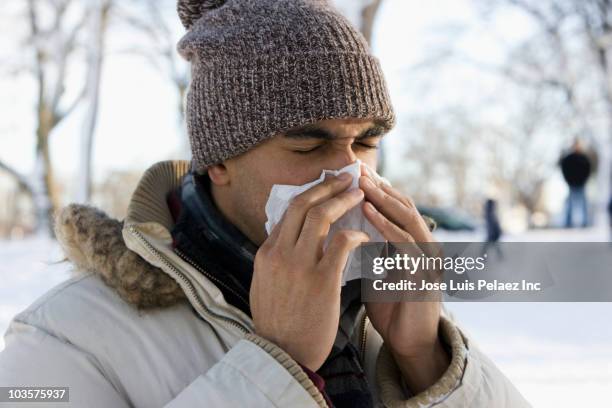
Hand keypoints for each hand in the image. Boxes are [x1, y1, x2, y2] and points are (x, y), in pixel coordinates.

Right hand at [251, 173, 369, 370]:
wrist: (281, 356)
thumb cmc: (277, 323)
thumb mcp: (264, 285)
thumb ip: (275, 260)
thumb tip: (284, 239)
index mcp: (266, 253)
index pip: (287, 212)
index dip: (310, 194)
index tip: (326, 186)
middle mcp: (279, 253)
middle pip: (302, 204)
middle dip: (326, 185)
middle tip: (346, 177)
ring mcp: (299, 265)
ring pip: (322, 216)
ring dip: (343, 200)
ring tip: (360, 193)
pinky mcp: (322, 280)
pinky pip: (343, 243)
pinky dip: (356, 233)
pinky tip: (365, 236)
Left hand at [359, 164, 449, 393]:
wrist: (410, 345)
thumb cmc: (391, 307)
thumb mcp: (376, 271)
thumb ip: (368, 249)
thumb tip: (342, 226)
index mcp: (412, 242)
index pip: (394, 206)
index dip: (375, 188)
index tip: (352, 171)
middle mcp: (424, 245)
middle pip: (402, 205)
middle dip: (378, 186)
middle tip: (357, 168)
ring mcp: (428, 258)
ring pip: (407, 217)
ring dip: (382, 198)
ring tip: (361, 183)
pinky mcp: (426, 274)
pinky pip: (405, 243)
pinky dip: (386, 225)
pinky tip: (368, 212)